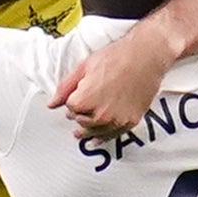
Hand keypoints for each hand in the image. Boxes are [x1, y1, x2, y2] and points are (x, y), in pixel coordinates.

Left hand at [51, 14, 178, 138]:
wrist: (145, 57)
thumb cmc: (116, 58)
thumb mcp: (83, 67)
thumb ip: (65, 88)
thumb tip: (52, 104)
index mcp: (85, 100)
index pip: (69, 108)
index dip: (72, 100)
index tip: (78, 94)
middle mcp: (100, 114)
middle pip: (80, 122)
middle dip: (78, 114)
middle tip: (80, 108)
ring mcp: (116, 120)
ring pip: (94, 132)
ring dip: (86, 130)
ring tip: (79, 132)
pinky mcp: (130, 121)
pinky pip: (113, 135)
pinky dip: (103, 137)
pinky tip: (96, 139)